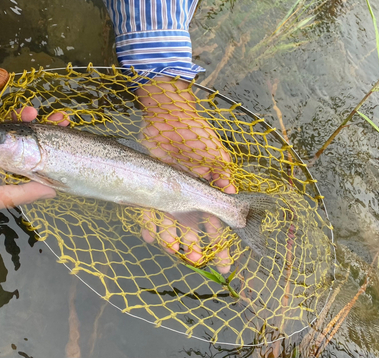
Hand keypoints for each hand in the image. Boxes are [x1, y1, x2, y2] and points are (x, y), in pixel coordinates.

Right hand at [0, 108, 58, 213]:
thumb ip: (21, 194)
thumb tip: (51, 193)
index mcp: (3, 183)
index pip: (33, 173)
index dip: (50, 160)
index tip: (65, 147)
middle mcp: (0, 165)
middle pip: (31, 151)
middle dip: (49, 136)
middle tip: (64, 122)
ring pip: (22, 134)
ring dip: (36, 124)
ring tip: (52, 116)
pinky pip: (7, 122)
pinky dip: (18, 117)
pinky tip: (28, 112)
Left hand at [136, 77, 235, 272]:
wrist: (167, 116)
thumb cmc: (194, 134)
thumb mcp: (213, 151)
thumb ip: (221, 172)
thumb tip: (231, 192)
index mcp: (206, 191)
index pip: (216, 221)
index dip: (221, 242)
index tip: (225, 262)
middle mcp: (188, 196)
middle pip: (193, 227)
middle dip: (196, 245)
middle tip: (197, 259)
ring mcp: (169, 194)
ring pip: (171, 223)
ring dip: (173, 239)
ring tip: (175, 251)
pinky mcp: (150, 188)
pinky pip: (148, 211)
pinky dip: (149, 225)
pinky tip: (149, 237)